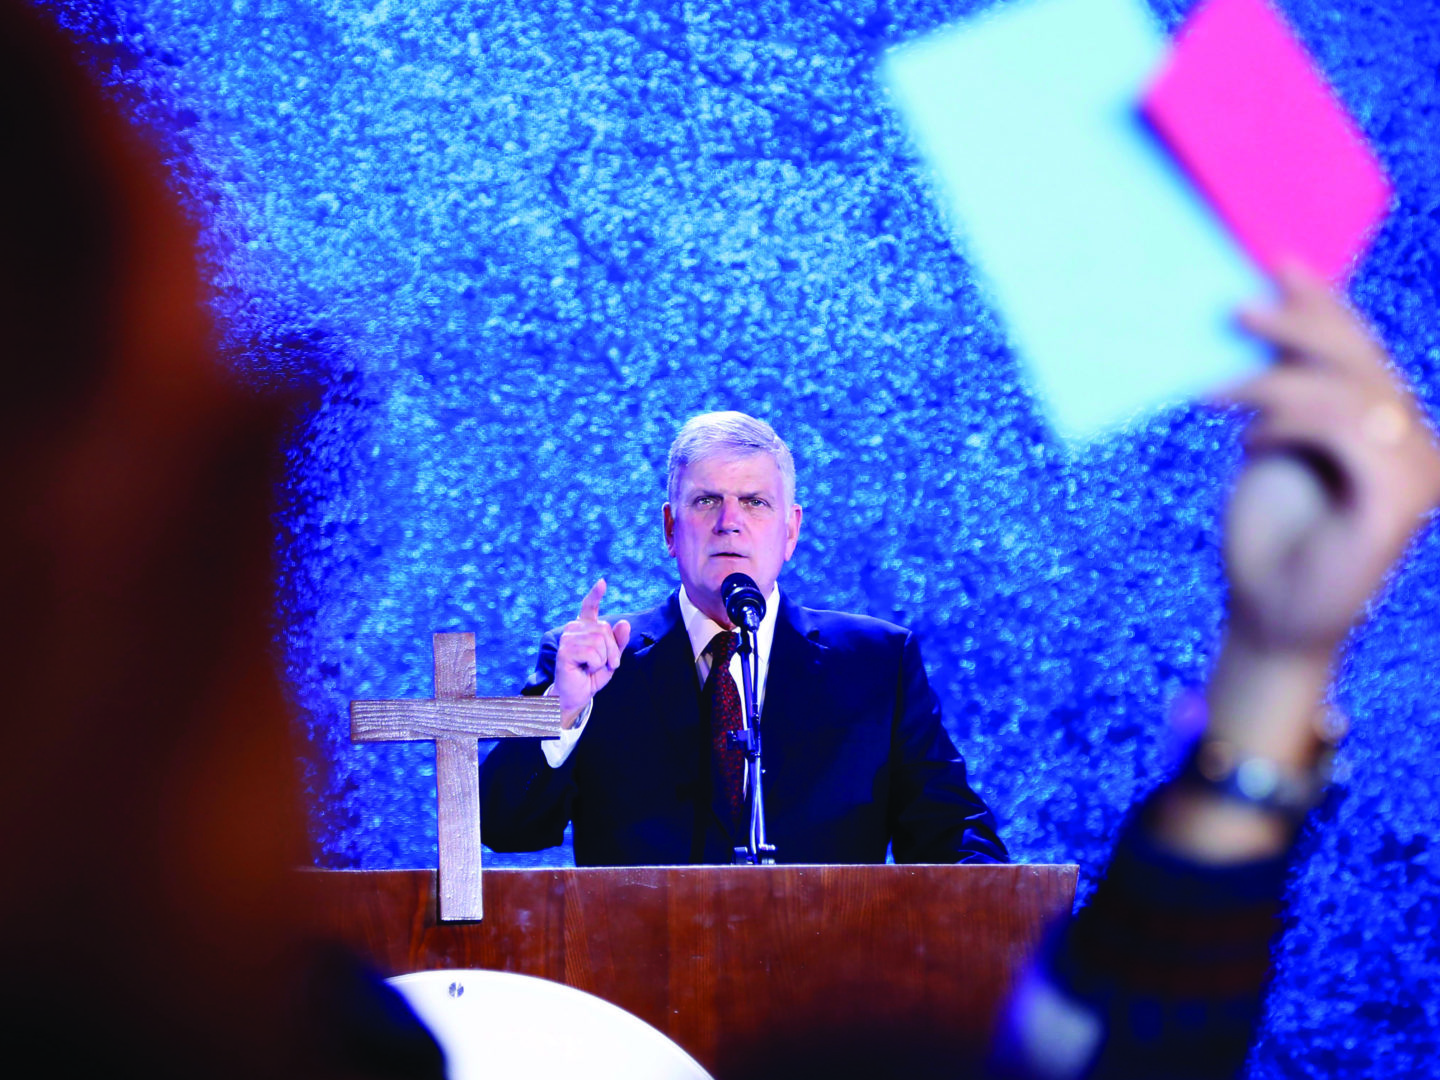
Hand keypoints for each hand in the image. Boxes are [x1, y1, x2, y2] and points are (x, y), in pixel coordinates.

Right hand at [552, 579, 631, 727]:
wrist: (576, 696)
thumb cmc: (591, 676)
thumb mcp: (611, 658)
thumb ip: (618, 641)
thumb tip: (623, 623)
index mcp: (584, 628)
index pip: (589, 607)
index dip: (595, 595)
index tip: (603, 582)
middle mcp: (574, 628)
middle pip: (605, 629)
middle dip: (612, 651)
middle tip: (603, 665)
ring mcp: (568, 637)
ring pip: (600, 641)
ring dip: (604, 659)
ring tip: (591, 667)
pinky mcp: (565, 650)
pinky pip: (593, 653)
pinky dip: (595, 665)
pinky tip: (584, 669)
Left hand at [1158, 269, 1439, 863]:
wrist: (1270, 615)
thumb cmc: (1269, 532)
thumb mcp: (1271, 443)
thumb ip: (1283, 388)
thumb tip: (1256, 316)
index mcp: (1388, 421)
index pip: (1358, 346)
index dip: (1323, 301)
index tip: (1277, 261)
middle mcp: (1414, 439)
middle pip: (1358, 358)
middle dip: (1297, 324)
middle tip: (1235, 309)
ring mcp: (1414, 471)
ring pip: (1349, 391)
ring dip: (1274, 381)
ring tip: (1212, 391)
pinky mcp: (1396, 501)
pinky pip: (1348, 433)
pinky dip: (1292, 424)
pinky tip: (1251, 439)